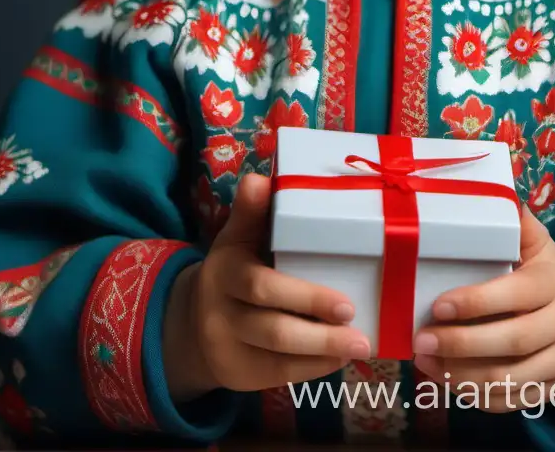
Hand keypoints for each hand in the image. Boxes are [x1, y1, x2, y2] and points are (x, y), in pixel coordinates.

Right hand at [163, 172, 370, 400]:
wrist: (193, 322)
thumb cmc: (233, 269)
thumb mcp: (236, 238)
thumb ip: (250, 212)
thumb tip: (259, 179)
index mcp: (225, 272)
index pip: (263, 288)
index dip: (306, 299)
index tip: (347, 305)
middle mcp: (221, 314)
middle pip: (274, 330)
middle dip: (321, 335)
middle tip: (361, 333)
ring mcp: (228, 349)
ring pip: (279, 358)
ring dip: (323, 354)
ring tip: (360, 346)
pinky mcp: (238, 376)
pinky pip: (279, 376)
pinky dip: (312, 369)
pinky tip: (337, 359)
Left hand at [412, 205, 554, 414]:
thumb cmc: (543, 274)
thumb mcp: (537, 244)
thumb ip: (516, 222)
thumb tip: (496, 185)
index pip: (516, 294)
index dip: (476, 302)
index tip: (437, 305)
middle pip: (512, 341)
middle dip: (461, 344)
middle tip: (420, 340)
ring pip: (510, 379)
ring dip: (461, 376)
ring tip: (424, 362)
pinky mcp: (554, 390)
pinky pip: (511, 402)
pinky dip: (475, 396)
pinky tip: (445, 380)